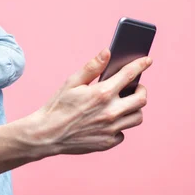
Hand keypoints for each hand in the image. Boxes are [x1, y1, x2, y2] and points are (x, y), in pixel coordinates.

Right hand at [32, 49, 150, 156]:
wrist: (47, 135)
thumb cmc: (58, 106)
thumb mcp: (72, 82)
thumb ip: (92, 67)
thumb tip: (107, 52)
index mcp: (102, 92)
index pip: (130, 74)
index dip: (141, 65)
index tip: (147, 60)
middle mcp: (111, 111)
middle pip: (142, 98)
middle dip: (141, 89)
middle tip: (135, 87)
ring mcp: (111, 129)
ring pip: (137, 117)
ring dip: (134, 108)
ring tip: (124, 104)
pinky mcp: (108, 142)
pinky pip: (123, 132)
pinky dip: (119, 125)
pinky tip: (109, 120)